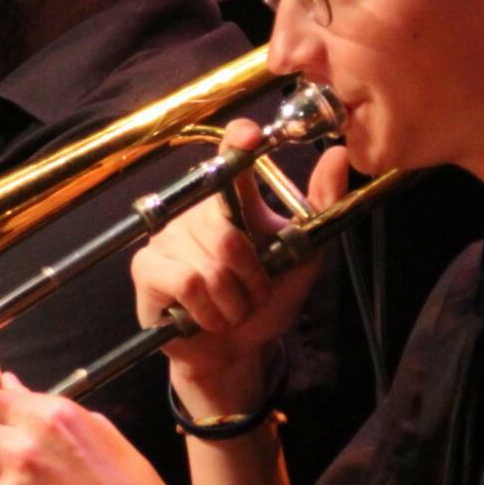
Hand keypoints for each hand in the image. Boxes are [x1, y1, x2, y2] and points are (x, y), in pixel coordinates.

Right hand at [128, 121, 348, 417]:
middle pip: (227, 235)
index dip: (236, 142)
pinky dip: (208, 310)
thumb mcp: (304, 255)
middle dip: (250, 279)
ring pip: (210, 267)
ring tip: (229, 308)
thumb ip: (321, 206)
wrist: (234, 350)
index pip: (230, 157)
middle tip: (250, 294)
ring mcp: (166, 237)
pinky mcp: (146, 267)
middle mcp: (195, 211)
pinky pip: (187, 283)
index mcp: (231, 201)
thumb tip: (337, 154)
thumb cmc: (266, 300)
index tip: (248, 135)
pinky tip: (204, 316)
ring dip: (232, 302)